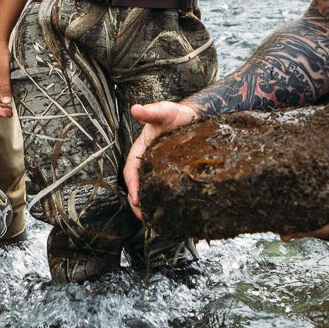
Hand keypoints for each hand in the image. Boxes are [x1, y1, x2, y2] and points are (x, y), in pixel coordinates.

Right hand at [123, 100, 201, 218]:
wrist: (197, 117)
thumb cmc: (178, 115)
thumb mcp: (165, 111)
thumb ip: (152, 111)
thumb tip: (136, 108)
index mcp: (141, 149)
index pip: (130, 169)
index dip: (132, 184)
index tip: (136, 198)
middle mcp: (147, 161)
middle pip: (137, 184)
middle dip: (137, 201)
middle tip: (143, 216)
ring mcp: (158, 169)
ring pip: (148, 189)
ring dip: (148, 204)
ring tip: (152, 218)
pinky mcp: (170, 174)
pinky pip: (162, 189)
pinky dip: (161, 200)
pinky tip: (167, 210)